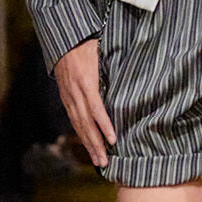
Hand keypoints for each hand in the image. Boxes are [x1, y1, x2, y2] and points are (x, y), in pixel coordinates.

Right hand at [54, 38, 115, 168]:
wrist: (63, 39)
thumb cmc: (89, 43)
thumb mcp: (103, 50)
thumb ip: (116, 64)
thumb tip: (138, 74)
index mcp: (86, 80)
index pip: (96, 107)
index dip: (104, 124)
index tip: (113, 139)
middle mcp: (75, 91)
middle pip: (85, 122)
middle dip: (95, 144)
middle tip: (105, 162)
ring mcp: (69, 96)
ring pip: (78, 125)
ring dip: (88, 145)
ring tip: (99, 161)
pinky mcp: (66, 98)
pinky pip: (74, 120)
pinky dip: (81, 135)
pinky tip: (89, 146)